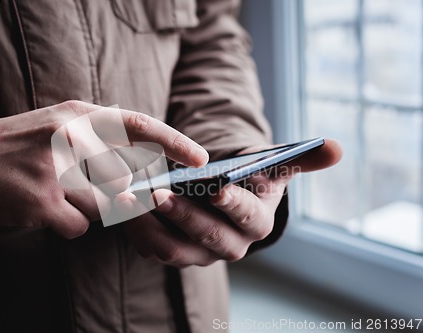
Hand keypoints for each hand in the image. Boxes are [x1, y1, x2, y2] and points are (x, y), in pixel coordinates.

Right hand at [0, 101, 207, 238]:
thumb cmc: (30, 146)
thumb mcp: (66, 125)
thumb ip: (105, 138)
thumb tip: (149, 163)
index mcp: (80, 114)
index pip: (140, 125)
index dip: (174, 142)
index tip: (202, 159)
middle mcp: (70, 135)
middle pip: (125, 180)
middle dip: (122, 197)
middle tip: (100, 194)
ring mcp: (55, 167)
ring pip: (104, 206)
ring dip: (88, 208)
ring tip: (59, 193)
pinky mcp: (42, 200)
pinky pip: (80, 225)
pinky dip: (69, 224)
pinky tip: (47, 209)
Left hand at [117, 139, 342, 266]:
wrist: (226, 195)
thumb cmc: (249, 177)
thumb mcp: (274, 165)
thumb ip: (302, 159)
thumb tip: (337, 147)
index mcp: (257, 224)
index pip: (247, 218)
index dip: (233, 204)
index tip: (215, 188)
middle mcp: (231, 247)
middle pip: (206, 237)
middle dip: (182, 215)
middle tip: (157, 192)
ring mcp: (199, 254)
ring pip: (173, 248)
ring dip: (149, 225)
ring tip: (128, 200)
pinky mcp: (174, 253)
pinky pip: (151, 249)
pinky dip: (136, 230)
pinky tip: (122, 207)